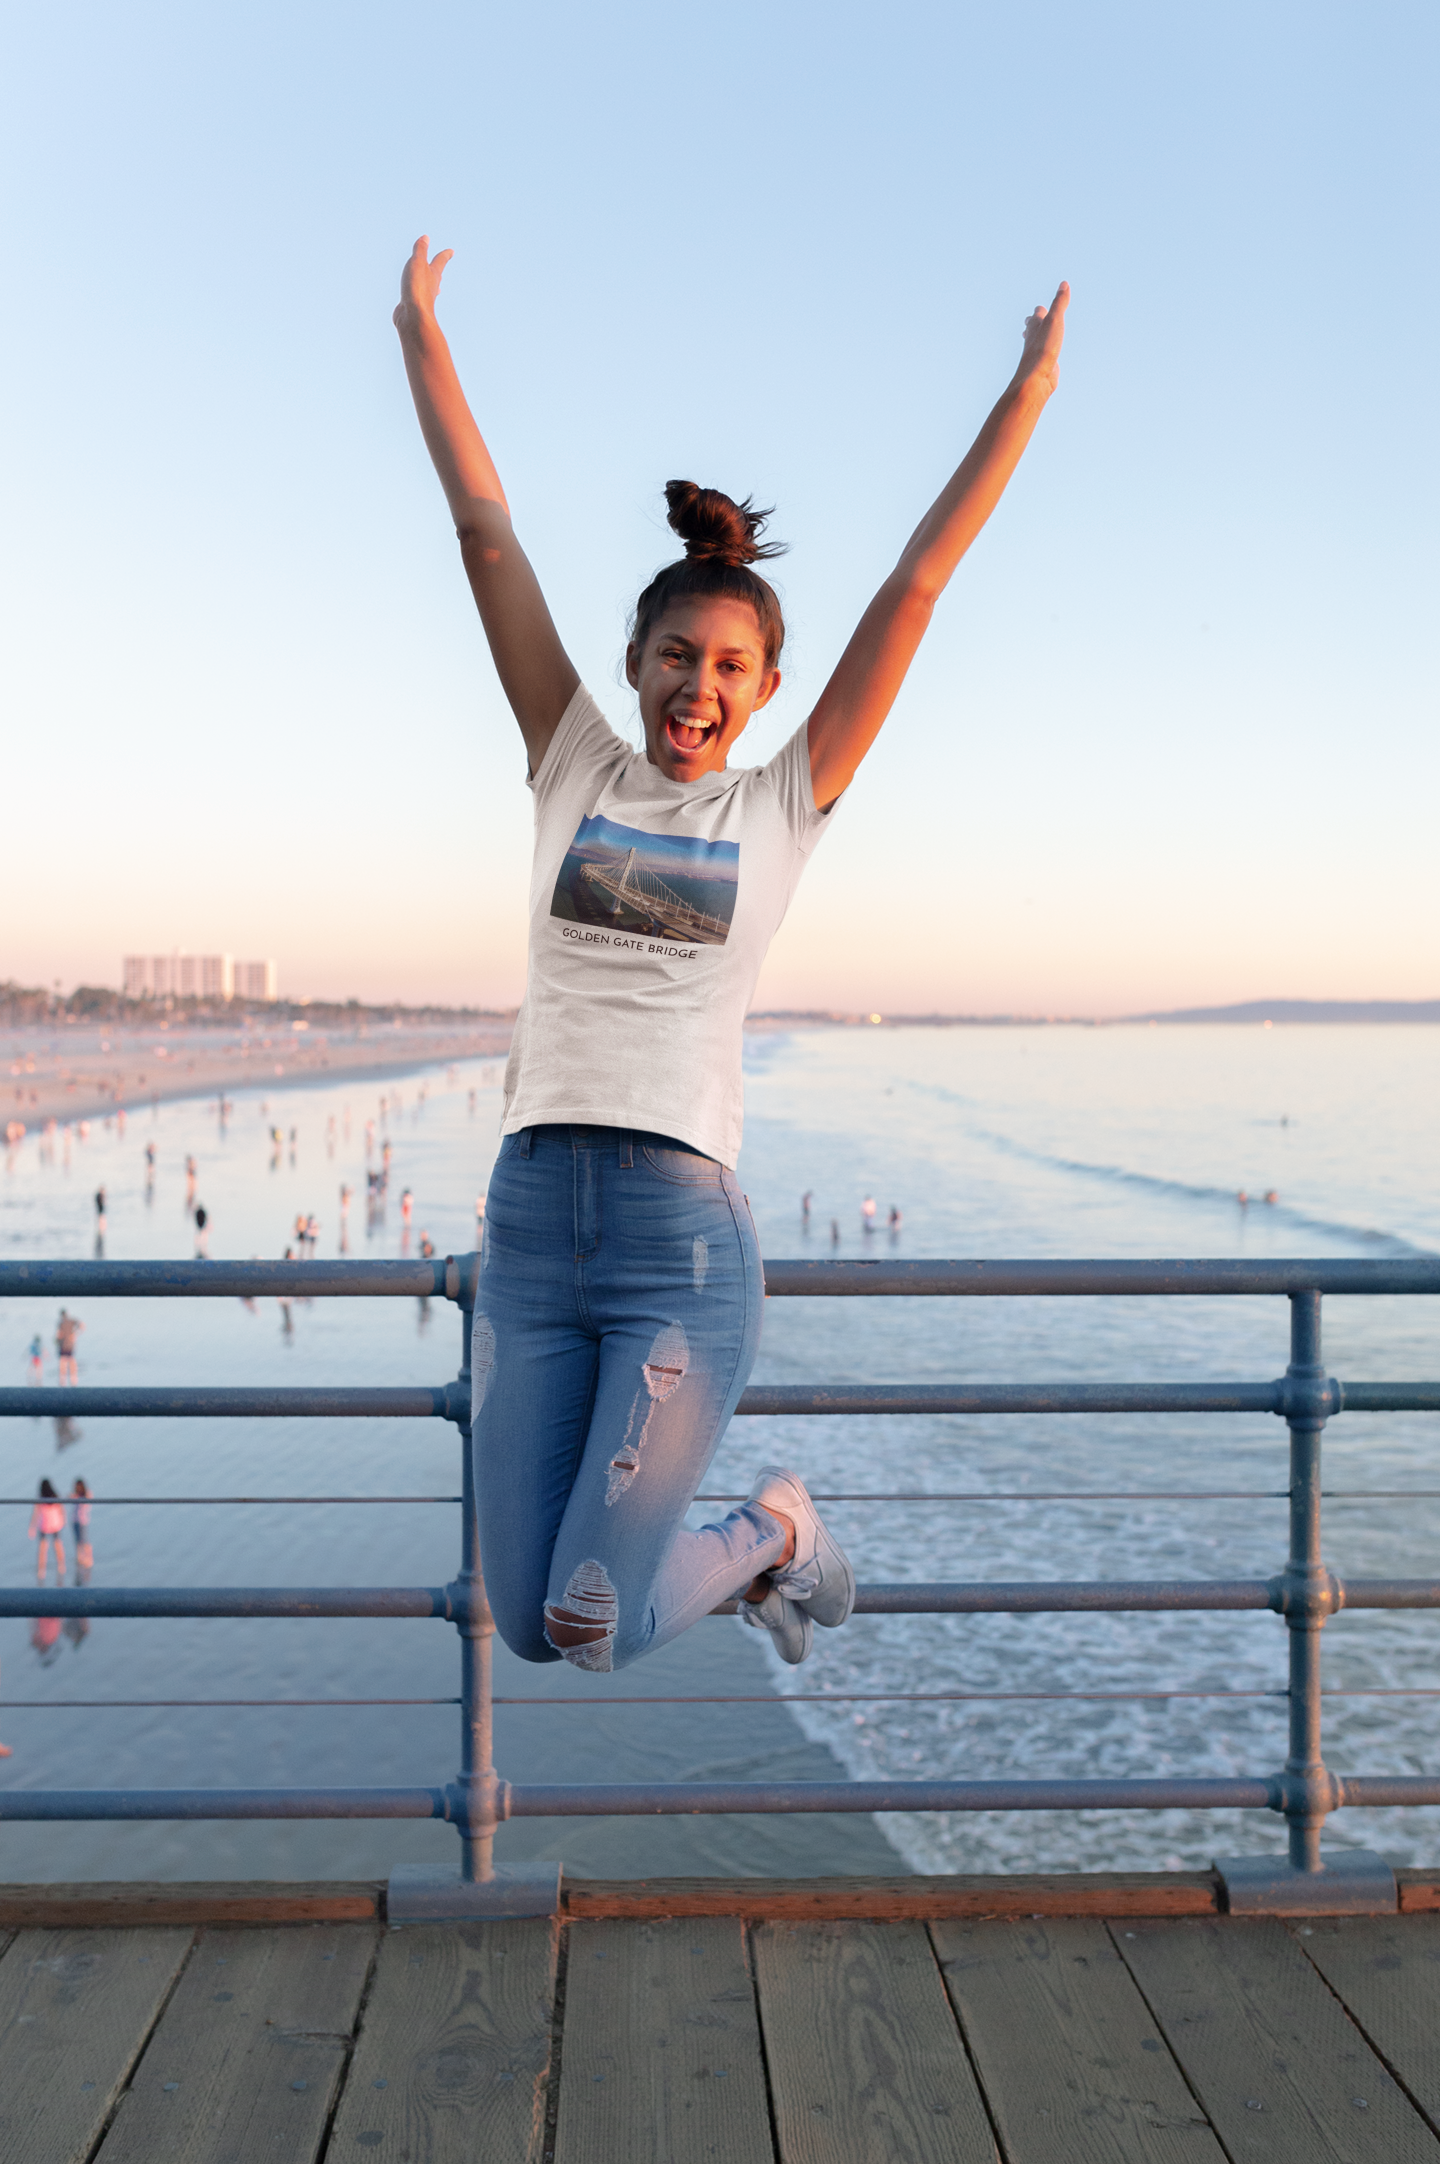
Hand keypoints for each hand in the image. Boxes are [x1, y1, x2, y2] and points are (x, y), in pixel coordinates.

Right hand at [394, 235, 453, 329]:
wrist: (413, 316)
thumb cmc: (417, 288)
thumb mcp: (418, 263)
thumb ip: (421, 250)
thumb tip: (426, 238)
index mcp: (433, 274)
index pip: (440, 261)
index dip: (445, 254)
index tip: (451, 251)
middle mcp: (431, 287)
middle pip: (436, 276)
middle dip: (438, 271)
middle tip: (441, 269)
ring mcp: (423, 298)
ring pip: (428, 290)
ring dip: (431, 286)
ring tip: (435, 287)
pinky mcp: (414, 307)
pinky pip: (415, 299)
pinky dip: (417, 297)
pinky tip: (414, 300)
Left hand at [1012, 280, 1068, 399]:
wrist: (1037, 377)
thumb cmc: (1044, 347)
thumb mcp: (1054, 320)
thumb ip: (1059, 303)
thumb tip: (1064, 283)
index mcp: (1035, 326)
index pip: (1037, 313)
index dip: (1040, 310)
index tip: (1041, 307)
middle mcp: (1033, 339)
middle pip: (1032, 328)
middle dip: (1033, 323)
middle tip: (1032, 319)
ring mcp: (1037, 354)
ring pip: (1036, 343)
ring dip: (1037, 338)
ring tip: (1037, 338)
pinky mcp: (1043, 366)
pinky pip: (1044, 358)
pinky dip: (1045, 354)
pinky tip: (1049, 358)